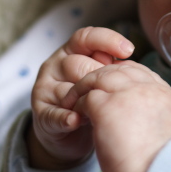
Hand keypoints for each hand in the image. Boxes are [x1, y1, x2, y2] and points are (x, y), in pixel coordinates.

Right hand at [29, 27, 133, 169]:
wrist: (72, 134)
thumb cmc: (92, 97)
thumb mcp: (101, 77)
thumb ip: (110, 66)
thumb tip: (128, 63)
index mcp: (70, 51)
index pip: (86, 37)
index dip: (107, 40)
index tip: (129, 50)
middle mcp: (55, 66)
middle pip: (78, 64)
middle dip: (100, 78)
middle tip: (116, 92)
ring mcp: (45, 91)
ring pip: (67, 91)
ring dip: (86, 101)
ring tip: (103, 110)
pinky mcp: (41, 116)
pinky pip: (54, 115)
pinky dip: (66, 118)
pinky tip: (76, 120)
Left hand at [64, 61, 170, 171]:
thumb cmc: (165, 163)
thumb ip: (158, 115)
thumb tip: (149, 117)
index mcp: (163, 92)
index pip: (139, 71)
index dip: (123, 74)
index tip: (112, 85)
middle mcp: (146, 87)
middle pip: (118, 69)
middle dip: (101, 76)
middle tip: (88, 89)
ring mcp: (125, 94)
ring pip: (99, 77)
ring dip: (85, 87)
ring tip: (76, 100)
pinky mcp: (105, 107)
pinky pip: (87, 97)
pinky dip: (79, 105)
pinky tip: (76, 116)